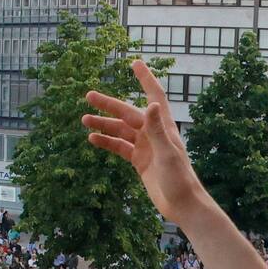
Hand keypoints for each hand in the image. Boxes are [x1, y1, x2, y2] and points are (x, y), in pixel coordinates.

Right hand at [82, 62, 208, 224]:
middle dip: (109, 104)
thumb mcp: (167, 154)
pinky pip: (120, 148)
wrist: (183, 206)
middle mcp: (154, 134)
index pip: (154, 96)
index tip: (135, 63)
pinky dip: (107, 143)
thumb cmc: (180, 179)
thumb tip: (152, 104)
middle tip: (88, 95)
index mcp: (164, 127)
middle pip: (128, 113)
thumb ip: (157, 130)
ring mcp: (146, 147)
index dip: (145, 79)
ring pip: (121, 131)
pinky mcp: (140, 162)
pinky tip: (93, 139)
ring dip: (104, 124)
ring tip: (84, 119)